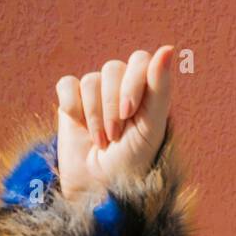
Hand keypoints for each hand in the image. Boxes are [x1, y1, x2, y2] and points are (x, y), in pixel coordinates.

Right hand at [55, 45, 174, 203]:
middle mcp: (122, 86)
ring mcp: (95, 93)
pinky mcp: (70, 101)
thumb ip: (159, 88)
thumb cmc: (133, 160)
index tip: (129, 113)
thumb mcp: (151, 126)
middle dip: (111, 105)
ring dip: (94, 114)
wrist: (98, 188)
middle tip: (115, 135)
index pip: (139, 60)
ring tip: (101, 141)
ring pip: (89, 80)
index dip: (132, 83)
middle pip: (112, 68)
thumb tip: (168, 48)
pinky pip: (67, 85)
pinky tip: (79, 127)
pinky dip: (72, 107)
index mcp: (147, 88)